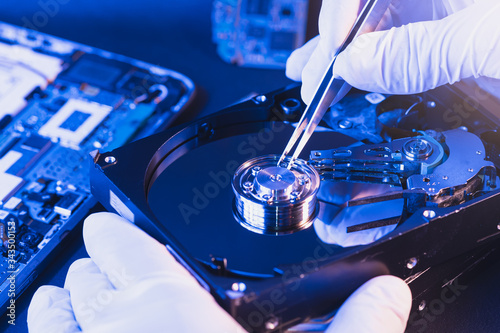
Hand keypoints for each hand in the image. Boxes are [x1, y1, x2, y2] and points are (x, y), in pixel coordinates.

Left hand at [27, 212, 410, 331]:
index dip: (113, 229)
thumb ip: (359, 325)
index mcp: (171, 314)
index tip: (107, 224)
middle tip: (100, 262)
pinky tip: (57, 330)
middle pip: (87, 279)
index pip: (124, 245)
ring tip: (65, 289)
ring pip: (53, 318)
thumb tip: (388, 295)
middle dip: (93, 267)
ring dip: (58, 300)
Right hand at [287, 0, 499, 100]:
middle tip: (309, 78)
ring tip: (309, 79)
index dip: (343, 11)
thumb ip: (423, 50)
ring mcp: (445, 18)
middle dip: (333, 42)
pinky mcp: (451, 46)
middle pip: (368, 8)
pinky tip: (346, 83)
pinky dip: (368, 72)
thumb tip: (354, 65)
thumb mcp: (493, 40)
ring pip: (378, 30)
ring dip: (340, 59)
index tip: (333, 51)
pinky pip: (398, 54)